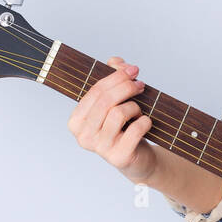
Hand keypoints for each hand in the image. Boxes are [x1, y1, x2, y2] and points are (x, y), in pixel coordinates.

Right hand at [67, 55, 160, 184]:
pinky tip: (145, 122)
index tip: (133, 70)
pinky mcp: (118, 157)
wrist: (138, 160)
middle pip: (106, 100)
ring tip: (138, 112)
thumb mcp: (116, 103)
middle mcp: (83, 136)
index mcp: (76, 121)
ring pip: (119, 113)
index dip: (116, 77)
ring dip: (134, 107)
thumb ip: (113, 79)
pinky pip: (134, 130)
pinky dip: (144, 122)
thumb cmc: (124, 129)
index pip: (95, 91)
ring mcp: (100, 149)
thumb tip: (115, 61)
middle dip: (127, 87)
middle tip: (141, 84)